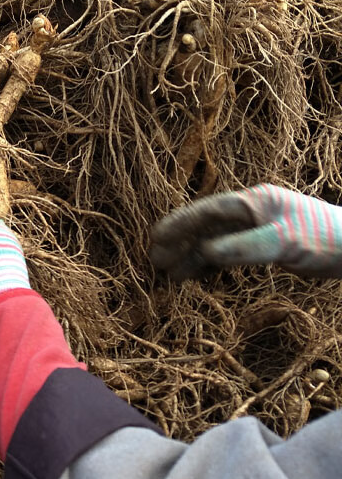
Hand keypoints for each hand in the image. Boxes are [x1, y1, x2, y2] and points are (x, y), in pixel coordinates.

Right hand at [151, 184, 341, 278]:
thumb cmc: (325, 237)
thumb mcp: (284, 241)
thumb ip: (243, 246)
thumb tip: (204, 253)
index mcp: (252, 202)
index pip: (208, 210)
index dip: (180, 222)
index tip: (156, 236)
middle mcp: (249, 212)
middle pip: (205, 226)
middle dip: (179, 242)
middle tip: (153, 260)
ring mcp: (256, 229)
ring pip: (214, 242)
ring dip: (191, 256)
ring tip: (168, 274)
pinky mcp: (263, 246)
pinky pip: (228, 254)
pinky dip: (209, 265)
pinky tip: (195, 277)